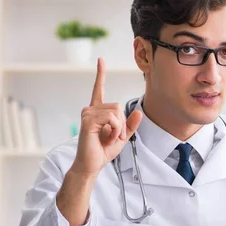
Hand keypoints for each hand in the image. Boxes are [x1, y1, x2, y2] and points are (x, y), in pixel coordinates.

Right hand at [70, 58, 142, 178]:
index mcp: (98, 111)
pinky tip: (107, 137)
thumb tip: (138, 111)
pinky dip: (116, 129)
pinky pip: (112, 118)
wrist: (92, 165)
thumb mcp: (122, 137)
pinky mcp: (88, 121)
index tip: (100, 60)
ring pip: (116, 112)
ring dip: (119, 128)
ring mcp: (88, 114)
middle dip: (122, 124)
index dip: (101, 74)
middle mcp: (90, 109)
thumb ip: (130, 125)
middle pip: (118, 105)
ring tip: (109, 138)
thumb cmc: (103, 151)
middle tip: (113, 137)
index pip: (99, 89)